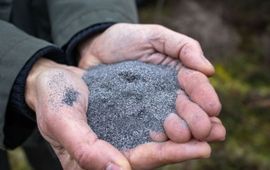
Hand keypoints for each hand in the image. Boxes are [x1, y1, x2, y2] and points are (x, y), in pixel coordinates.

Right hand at [25, 58, 221, 169]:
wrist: (52, 80)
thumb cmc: (52, 101)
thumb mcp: (63, 122)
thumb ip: (87, 149)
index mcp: (100, 158)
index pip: (141, 160)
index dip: (171, 154)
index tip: (200, 148)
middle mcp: (116, 147)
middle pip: (157, 149)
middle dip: (187, 143)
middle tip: (216, 134)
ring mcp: (124, 129)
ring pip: (160, 133)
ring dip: (187, 128)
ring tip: (214, 123)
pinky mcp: (128, 113)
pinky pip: (154, 115)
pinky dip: (173, 111)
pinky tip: (190, 103)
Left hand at [78, 23, 224, 141]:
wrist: (95, 50)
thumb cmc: (127, 39)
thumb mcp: (156, 36)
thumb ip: (183, 47)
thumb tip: (209, 70)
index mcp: (178, 75)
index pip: (196, 86)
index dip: (205, 97)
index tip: (212, 107)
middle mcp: (168, 96)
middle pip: (188, 110)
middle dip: (198, 120)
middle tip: (202, 128)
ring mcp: (150, 109)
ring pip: (172, 124)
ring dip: (183, 133)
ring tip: (184, 135)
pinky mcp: (133, 119)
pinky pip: (146, 130)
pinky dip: (158, 138)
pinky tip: (164, 143)